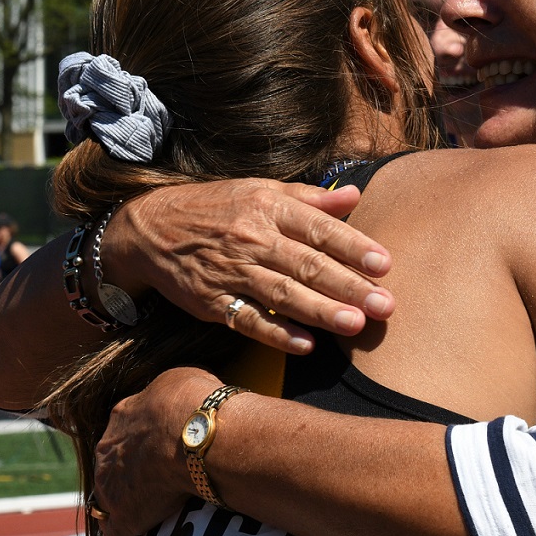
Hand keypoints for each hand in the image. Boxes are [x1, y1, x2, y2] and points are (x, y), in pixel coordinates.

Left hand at [91, 367, 220, 535]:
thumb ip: (169, 394)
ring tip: (153, 511)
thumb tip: (180, 394)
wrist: (191, 432)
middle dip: (130, 474)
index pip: (125, 432)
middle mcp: (108, 451)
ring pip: (111, 500)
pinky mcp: (123, 516)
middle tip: (159, 479)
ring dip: (128, 504)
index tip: (161, 448)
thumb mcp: (179, 379)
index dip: (143, 442)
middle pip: (112, 466)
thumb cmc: (191, 400)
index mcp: (122, 417)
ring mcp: (111, 486)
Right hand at [103, 178, 396, 353]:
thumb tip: (355, 195)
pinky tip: (306, 345)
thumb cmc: (218, 207)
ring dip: (320, 311)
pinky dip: (276, 334)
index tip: (385, 264)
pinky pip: (248, 320)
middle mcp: (252, 239)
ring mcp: (231, 272)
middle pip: (307, 265)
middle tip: (385, 304)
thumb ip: (311, 198)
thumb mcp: (261, 190)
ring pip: (282, 294)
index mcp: (269, 208)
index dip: (353, 246)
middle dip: (348, 285)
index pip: (319, 229)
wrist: (150, 227)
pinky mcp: (212, 302)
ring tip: (355, 324)